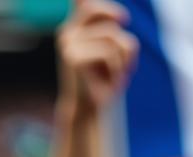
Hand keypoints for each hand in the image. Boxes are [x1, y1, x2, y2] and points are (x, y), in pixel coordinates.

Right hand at [56, 0, 137, 116]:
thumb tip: (117, 19)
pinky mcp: (72, 58)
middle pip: (104, 13)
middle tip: (125, 42)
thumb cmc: (102, 78)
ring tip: (117, 74)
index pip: (80, 0)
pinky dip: (118, 68)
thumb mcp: (110, 49)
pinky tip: (110, 81)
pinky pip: (109, 52)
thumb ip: (110, 27)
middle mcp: (67, 31)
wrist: (87, 109)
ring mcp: (68, 43)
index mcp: (75, 24)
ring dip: (124, 57)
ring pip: (113, 36)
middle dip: (119, 30)